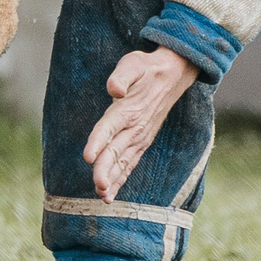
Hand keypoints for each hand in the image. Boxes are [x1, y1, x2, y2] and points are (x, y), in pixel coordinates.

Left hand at [83, 47, 197, 199]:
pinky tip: (110, 195)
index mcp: (128, 109)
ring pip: (123, 162)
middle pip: (116, 151)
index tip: (88, 157)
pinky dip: (120, 179)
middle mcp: (134, 128)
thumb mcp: (133, 64)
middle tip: (98, 186)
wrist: (173, 75)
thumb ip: (121, 76)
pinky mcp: (141, 142)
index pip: (110, 127)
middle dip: (106, 170)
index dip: (98, 141)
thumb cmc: (146, 68)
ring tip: (103, 197)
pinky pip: (129, 164)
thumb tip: (114, 89)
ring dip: (113, 180)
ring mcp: (139, 137)